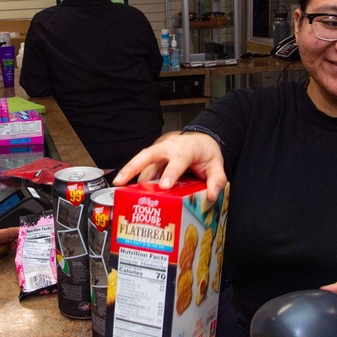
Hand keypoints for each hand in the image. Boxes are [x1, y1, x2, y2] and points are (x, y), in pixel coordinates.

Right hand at [112, 131, 226, 201]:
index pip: (178, 160)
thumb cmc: (206, 153)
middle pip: (148, 154)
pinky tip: (128, 191)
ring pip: (141, 160)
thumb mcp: (217, 166)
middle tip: (120, 181)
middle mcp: (169, 147)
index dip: (170, 173)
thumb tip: (212, 196)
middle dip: (133, 167)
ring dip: (129, 173)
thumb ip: (216, 180)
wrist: (200, 140)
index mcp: (187, 148)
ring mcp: (159, 150)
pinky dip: (135, 178)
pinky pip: (143, 167)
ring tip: (119, 191)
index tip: (164, 186)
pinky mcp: (153, 156)